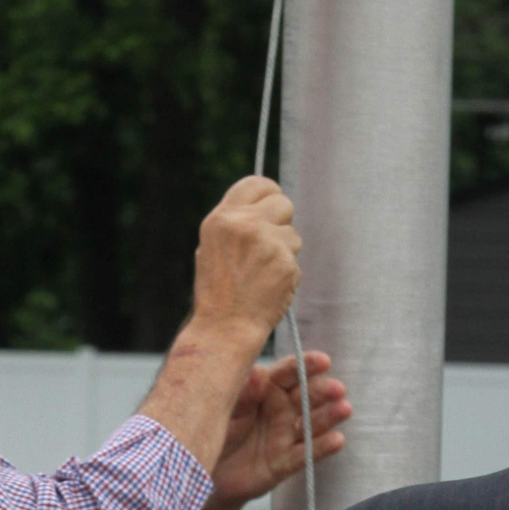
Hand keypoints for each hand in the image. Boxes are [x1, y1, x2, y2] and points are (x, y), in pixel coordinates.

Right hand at [191, 178, 300, 348]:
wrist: (225, 326)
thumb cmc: (217, 289)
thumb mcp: (213, 246)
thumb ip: (236, 222)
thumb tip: (263, 206)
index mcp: (222, 218)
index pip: (256, 184)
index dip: (269, 192)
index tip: (272, 203)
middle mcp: (245, 225)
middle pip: (283, 203)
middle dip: (281, 221)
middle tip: (270, 243)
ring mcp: (267, 243)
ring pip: (293, 235)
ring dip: (284, 251)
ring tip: (262, 272)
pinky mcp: (286, 263)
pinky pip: (295, 260)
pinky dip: (287, 272)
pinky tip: (270, 286)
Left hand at [211, 353, 350, 509]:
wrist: (199, 471)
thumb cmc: (210, 429)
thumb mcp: (220, 409)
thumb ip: (242, 394)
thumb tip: (260, 374)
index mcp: (263, 388)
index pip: (287, 373)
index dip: (305, 366)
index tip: (324, 361)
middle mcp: (278, 409)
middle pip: (304, 396)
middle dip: (322, 391)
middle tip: (337, 388)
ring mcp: (283, 436)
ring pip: (310, 424)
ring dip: (328, 416)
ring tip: (344, 409)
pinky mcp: (283, 463)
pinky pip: (304, 454)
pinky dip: (321, 447)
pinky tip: (337, 439)